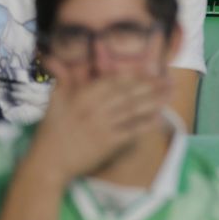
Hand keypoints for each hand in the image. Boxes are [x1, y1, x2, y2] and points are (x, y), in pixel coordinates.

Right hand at [29, 74, 166, 181]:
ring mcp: (103, 126)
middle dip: (151, 85)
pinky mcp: (108, 144)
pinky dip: (146, 124)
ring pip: (133, 110)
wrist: (48, 163)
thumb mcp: (54, 100)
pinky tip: (160, 117)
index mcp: (83, 96)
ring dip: (154, 101)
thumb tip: (52, 56)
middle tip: (169, 78)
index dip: (134, 74)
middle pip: (129, 93)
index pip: (114, 81)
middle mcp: (95, 109)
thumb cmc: (50, 130)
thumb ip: (62, 77)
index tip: (151, 68)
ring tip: (170, 93)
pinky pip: (131, 131)